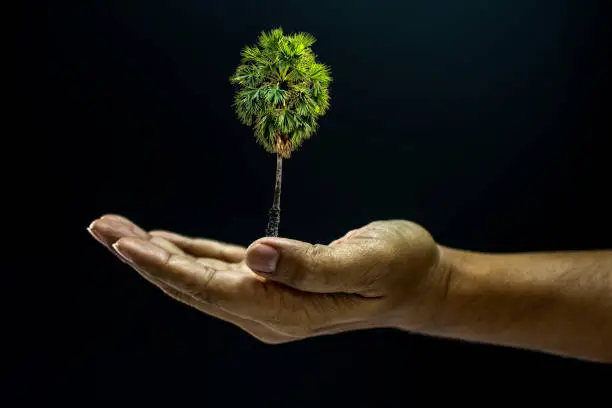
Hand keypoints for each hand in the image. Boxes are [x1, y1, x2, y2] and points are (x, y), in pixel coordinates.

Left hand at [88, 215, 449, 342]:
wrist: (417, 284)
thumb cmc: (399, 268)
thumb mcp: (365, 261)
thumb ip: (311, 265)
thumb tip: (256, 254)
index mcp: (284, 310)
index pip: (211, 289)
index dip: (165, 267)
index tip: (124, 242)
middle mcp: (265, 311)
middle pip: (191, 285)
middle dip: (143, 257)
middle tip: (100, 227)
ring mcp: (265, 300)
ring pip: (198, 276)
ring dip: (157, 254)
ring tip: (116, 230)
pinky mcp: (270, 283)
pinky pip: (218, 269)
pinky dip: (187, 255)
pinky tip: (163, 243)